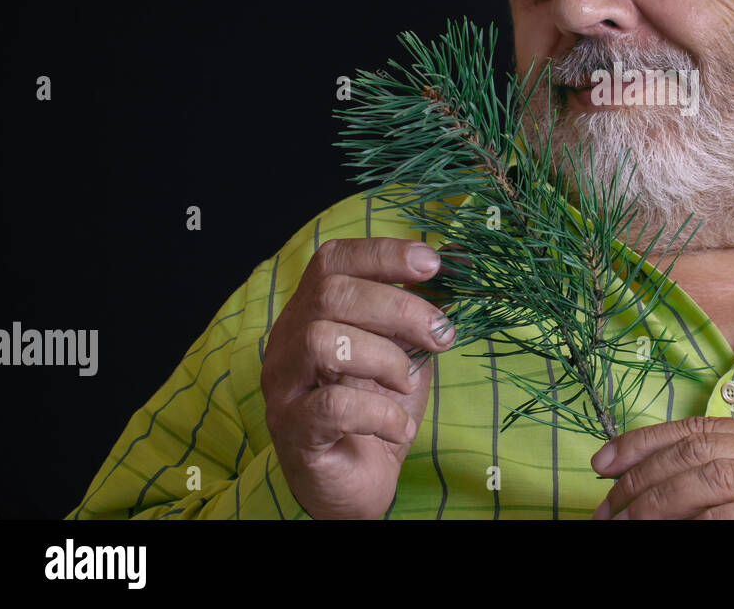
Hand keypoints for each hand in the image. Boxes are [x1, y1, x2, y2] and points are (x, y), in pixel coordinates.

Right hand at [262, 238, 455, 519]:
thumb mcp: (402, 350)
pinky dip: (378, 412)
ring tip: (407, 383)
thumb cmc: (378, 407)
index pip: (332, 260)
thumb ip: (412, 313)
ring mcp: (284, 385)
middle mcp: (288, 340)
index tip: (433, 264)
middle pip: (331, 294)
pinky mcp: (292, 429)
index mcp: (312, 310)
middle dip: (399, 308)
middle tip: (441, 335)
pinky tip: (398, 426)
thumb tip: (450, 267)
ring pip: (322, 340)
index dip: (382, 253)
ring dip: (383, 357)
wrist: (356, 481)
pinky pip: (330, 405)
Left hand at [590, 416, 733, 519]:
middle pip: (697, 450)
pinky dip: (698, 526)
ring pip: (710, 478)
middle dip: (642, 480)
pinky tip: (675, 534)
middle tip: (608, 511)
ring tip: (629, 526)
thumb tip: (640, 476)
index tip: (602, 463)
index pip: (697, 427)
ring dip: (658, 504)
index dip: (643, 443)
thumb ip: (721, 472)